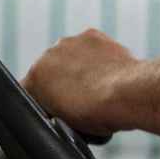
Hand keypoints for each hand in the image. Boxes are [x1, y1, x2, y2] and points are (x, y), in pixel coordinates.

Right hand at [22, 28, 137, 137]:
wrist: (127, 94)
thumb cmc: (98, 114)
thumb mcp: (66, 124)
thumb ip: (55, 110)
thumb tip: (61, 110)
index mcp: (35, 78)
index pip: (32, 91)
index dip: (46, 102)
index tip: (61, 110)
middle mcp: (47, 55)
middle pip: (50, 71)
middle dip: (62, 82)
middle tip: (82, 98)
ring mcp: (69, 42)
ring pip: (69, 56)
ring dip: (78, 67)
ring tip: (98, 85)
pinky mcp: (91, 35)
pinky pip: (89, 47)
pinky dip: (96, 56)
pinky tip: (109, 71)